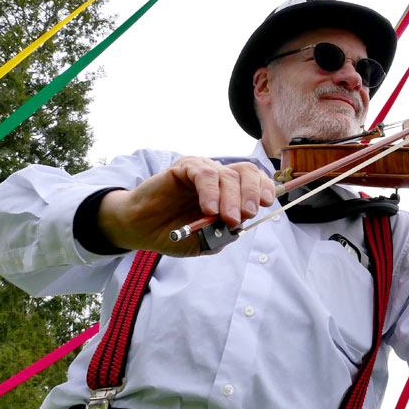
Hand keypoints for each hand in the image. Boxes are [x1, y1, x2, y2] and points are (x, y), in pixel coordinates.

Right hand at [97, 157, 277, 255]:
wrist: (141, 230)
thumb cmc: (176, 233)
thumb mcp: (206, 241)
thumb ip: (224, 235)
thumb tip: (241, 226)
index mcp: (229, 192)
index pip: (255, 180)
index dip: (264, 188)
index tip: (267, 203)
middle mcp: (219, 178)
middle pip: (247, 173)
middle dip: (251, 193)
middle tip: (246, 214)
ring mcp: (202, 171)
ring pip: (227, 175)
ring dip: (231, 198)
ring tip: (226, 218)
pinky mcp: (185, 168)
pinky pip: (204, 174)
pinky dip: (210, 191)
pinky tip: (208, 209)